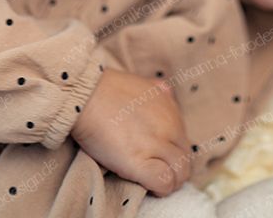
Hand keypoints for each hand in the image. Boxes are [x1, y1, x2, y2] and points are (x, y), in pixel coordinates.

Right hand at [70, 68, 191, 196]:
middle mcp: (170, 126)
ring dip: (171, 182)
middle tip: (161, 174)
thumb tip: (166, 91)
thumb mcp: (142, 84)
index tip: (163, 158)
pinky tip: (150, 186)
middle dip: (176, 170)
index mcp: (170, 109)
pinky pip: (164, 182)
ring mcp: (157, 145)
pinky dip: (160, 188)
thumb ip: (158, 91)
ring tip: (156, 183)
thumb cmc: (106, 90)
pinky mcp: (141, 163)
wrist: (86, 97)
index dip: (174, 153)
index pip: (184, 141)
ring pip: (180, 173)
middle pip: (185, 159)